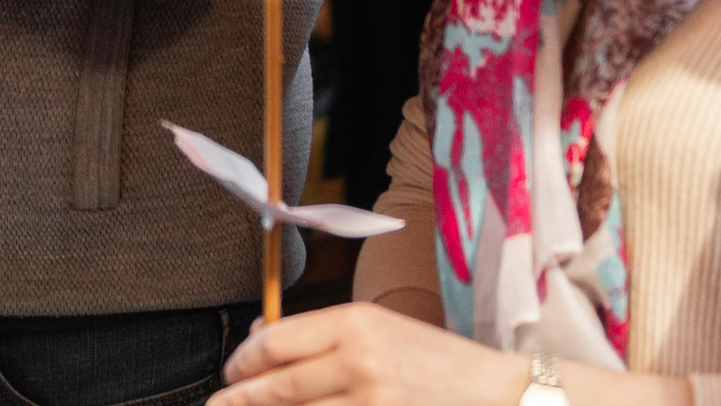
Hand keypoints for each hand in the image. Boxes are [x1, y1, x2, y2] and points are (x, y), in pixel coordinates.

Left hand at [210, 304, 530, 405]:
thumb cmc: (434, 361)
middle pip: (280, 387)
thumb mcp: (379, 329)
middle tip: (219, 405)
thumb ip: (319, 334)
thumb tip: (258, 338)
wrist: (501, 395)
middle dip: (242, 400)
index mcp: (356, 322)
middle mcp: (361, 361)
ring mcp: (374, 402)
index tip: (231, 373)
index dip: (243, 361)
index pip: (276, 343)